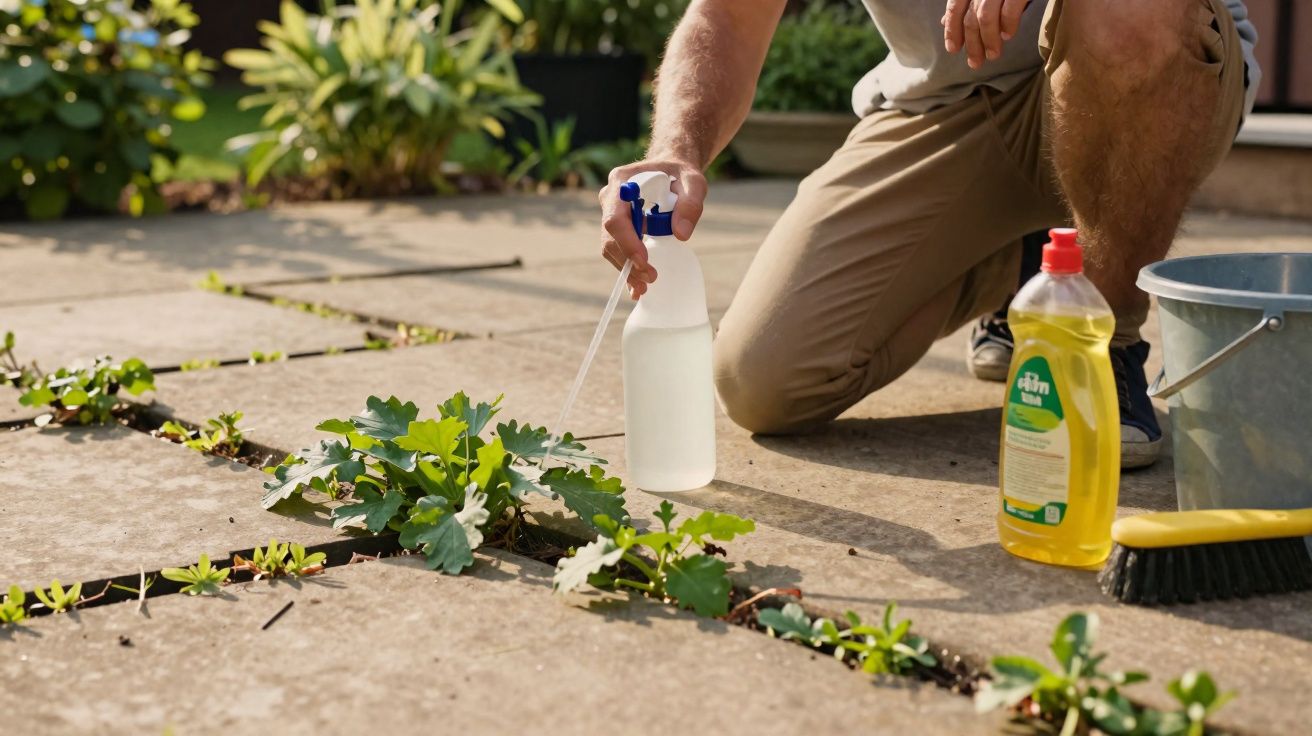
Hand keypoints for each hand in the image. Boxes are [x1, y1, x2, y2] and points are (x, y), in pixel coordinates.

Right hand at [599, 158, 707, 298]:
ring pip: (611, 247)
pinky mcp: (619, 228)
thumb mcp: (694, 182)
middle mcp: (610, 198)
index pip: (615, 217)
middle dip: (628, 261)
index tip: (644, 260)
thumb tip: (681, 234)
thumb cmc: (681, 173)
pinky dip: (628, 269)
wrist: (671, 170)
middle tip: (651, 278)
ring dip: (626, 269)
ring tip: (646, 286)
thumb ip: (690, 204)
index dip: (627, 242)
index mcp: (622, 182)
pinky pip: (618, 251)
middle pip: (610, 236)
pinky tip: (637, 287)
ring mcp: (611, 213)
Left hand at [942, 0, 1029, 69]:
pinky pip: (1010, 8)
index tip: (953, 50)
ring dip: (988, 40)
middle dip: (972, 43)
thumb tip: (945, 23)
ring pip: (986, 17)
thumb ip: (967, 3)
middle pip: (970, 17)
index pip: (954, 6)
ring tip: (994, 55)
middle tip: (975, 63)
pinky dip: (1008, 24)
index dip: (952, 30)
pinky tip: (1008, 36)